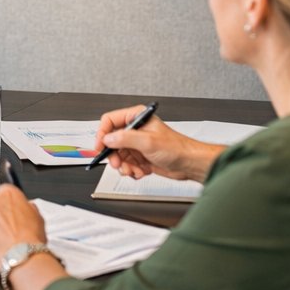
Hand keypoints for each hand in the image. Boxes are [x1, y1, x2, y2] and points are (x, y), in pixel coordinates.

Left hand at [0, 184, 46, 272]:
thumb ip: (28, 208)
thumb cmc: (30, 238)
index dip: (9, 203)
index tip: (11, 210)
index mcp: (9, 193)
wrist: (21, 256)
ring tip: (2, 239)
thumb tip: (27, 209)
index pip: (5, 191)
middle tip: (7, 227)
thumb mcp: (38, 217)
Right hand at [94, 109, 218, 182]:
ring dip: (124, 166)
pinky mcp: (140, 156)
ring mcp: (137, 144)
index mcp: (136, 117)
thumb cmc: (177, 148)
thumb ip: (125, 138)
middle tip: (117, 164)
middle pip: (112, 141)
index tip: (100, 147)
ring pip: (118, 155)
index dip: (102, 134)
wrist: (189, 164)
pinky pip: (126, 164)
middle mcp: (135, 129)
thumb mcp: (148, 142)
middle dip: (114, 155)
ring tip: (133, 170)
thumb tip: (108, 138)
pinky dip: (131, 170)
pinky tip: (141, 171)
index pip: (110, 121)